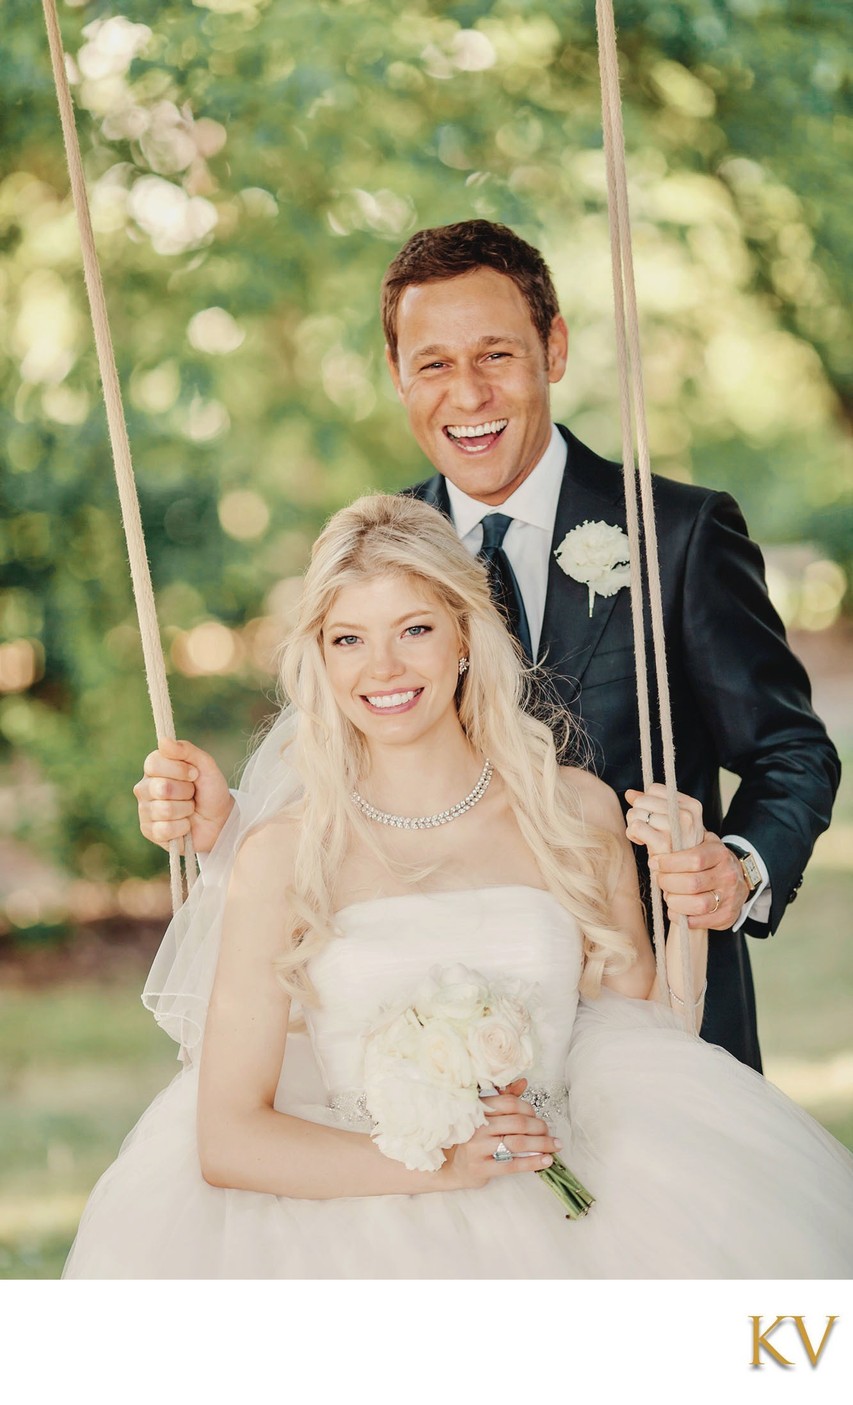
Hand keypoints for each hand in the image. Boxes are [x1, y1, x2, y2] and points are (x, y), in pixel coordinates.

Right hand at [133, 737, 233, 853]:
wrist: (220, 819)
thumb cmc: (210, 790)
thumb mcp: (205, 765)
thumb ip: (186, 750)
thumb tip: (163, 741)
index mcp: (154, 768)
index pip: (154, 763)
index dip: (179, 769)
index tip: (194, 774)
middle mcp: (145, 787)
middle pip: (161, 788)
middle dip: (186, 791)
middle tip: (192, 794)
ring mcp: (145, 810)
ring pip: (164, 810)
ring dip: (186, 810)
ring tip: (190, 809)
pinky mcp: (149, 831)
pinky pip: (164, 829)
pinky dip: (182, 827)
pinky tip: (185, 825)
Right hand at [442, 1080, 558, 1190]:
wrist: (451, 1166)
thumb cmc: (471, 1137)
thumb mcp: (483, 1115)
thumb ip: (503, 1098)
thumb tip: (523, 1083)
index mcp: (478, 1109)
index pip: (510, 1103)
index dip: (529, 1108)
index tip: (538, 1117)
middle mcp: (477, 1126)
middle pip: (517, 1122)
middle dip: (540, 1127)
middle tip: (550, 1133)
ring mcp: (478, 1148)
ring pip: (518, 1142)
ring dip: (542, 1144)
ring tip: (554, 1145)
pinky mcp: (481, 1168)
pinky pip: (513, 1164)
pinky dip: (533, 1162)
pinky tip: (546, 1160)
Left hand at [625, 783, 704, 856]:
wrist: (687, 875)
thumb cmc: (676, 847)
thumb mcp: (670, 822)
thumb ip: (652, 804)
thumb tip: (630, 793)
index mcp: (692, 806)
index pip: (654, 789)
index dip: (647, 803)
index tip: (654, 818)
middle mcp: (687, 815)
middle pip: (642, 800)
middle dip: (638, 815)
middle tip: (647, 831)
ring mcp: (676, 828)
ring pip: (635, 813)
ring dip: (634, 827)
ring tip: (646, 838)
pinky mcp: (663, 842)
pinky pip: (635, 827)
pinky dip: (633, 835)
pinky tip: (643, 843)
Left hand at [650, 836, 748, 930]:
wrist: (739, 878)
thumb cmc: (710, 859)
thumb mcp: (701, 841)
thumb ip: (680, 837)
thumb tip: (646, 832)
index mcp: (720, 854)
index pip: (694, 859)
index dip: (669, 863)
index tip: (654, 863)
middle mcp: (728, 876)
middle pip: (692, 884)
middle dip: (668, 883)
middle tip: (660, 880)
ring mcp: (729, 898)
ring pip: (696, 905)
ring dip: (674, 902)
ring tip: (668, 895)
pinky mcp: (727, 916)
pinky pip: (697, 922)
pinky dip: (679, 916)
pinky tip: (674, 909)